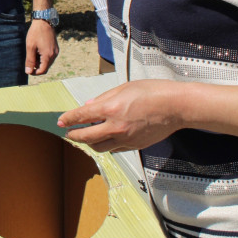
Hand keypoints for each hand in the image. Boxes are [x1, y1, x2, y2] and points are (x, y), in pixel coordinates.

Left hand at [25, 18, 57, 75]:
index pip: (43, 71)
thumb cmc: (36, 33)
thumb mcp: (30, 47)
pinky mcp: (56, 48)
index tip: (28, 69)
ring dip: (40, 61)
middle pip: (46, 67)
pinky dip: (43, 56)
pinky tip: (37, 49)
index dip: (35, 72)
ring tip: (33, 51)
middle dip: (37, 66)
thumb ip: (30, 60)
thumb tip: (28, 72)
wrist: (44, 21)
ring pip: (48, 62)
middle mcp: (54, 55)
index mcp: (48, 55)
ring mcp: (56, 51)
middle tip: (29, 57)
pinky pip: (50, 56)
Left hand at [56, 80, 186, 151]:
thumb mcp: (124, 88)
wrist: (177, 107)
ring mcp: (126, 139)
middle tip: (68, 132)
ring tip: (86, 136)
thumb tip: (88, 106)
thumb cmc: (152, 92)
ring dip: (89, 143)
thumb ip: (103, 98)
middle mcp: (116, 127)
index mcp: (111, 108)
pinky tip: (106, 138)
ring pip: (100, 147)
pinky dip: (107, 145)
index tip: (61, 121)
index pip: (82, 117)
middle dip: (74, 135)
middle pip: (86, 138)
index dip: (68, 119)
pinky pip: (115, 149)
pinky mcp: (135, 146)